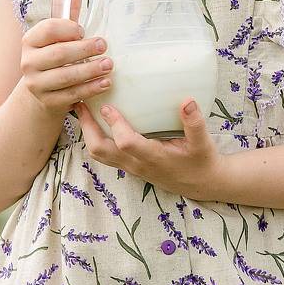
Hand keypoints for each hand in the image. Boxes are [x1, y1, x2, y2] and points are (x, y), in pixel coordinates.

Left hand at [74, 96, 224, 200]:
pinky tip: (97, 120)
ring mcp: (131, 166)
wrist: (201, 183)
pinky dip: (95, 137)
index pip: (126, 143)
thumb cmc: (201, 160)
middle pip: (101, 150)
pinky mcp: (129, 165)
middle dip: (87, 128)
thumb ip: (195, 123)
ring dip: (87, 132)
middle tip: (81, 103)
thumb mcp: (202, 143)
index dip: (115, 125)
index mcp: (153, 157)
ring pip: (99, 154)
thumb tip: (187, 101)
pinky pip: (105, 153)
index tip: (107, 105)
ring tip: (83, 109)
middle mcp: (137, 164)